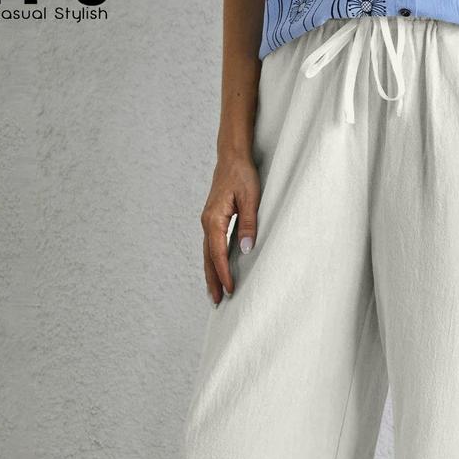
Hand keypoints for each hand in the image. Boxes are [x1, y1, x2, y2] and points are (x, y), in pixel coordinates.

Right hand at [200, 150, 259, 305]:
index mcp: (214, 219)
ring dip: (211, 273)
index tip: (230, 289)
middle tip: (218, 301)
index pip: (218, 253)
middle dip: (213, 280)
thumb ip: (248, 224)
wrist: (232, 156)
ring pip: (207, 253)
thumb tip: (246, 249)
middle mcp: (207, 222)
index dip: (224, 273)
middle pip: (208, 258)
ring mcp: (208, 221)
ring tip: (215, 293)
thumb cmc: (242, 174)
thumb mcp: (251, 198)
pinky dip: (213, 261)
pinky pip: (211, 246)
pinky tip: (217, 270)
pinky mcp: (213, 220)